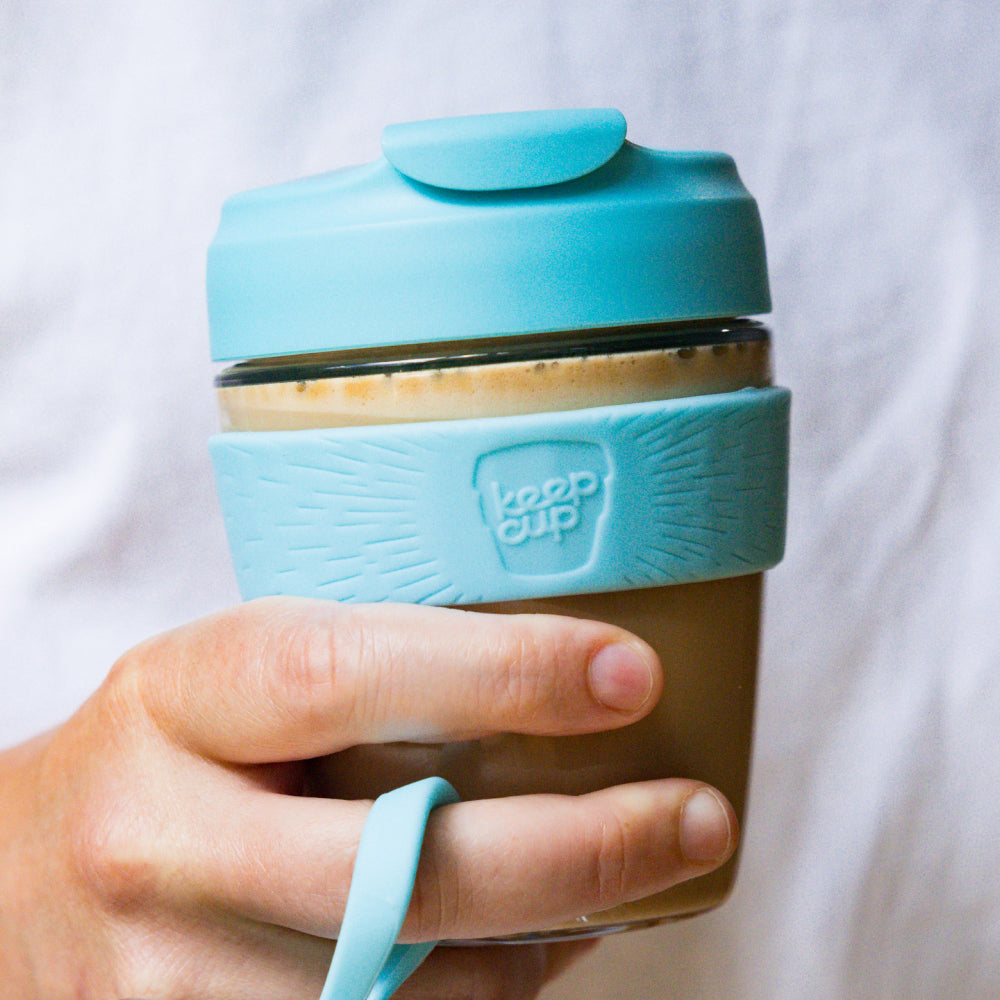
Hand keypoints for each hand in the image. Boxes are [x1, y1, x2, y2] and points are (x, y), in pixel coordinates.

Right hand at [0, 598, 736, 998]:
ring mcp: (165, 981)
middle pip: (399, 868)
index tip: (630, 674)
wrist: (10, 888)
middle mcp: (159, 840)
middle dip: (577, 850)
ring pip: (410, 993)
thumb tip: (564, 709)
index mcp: (180, 698)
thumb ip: (370, 683)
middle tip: (697, 814)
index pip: (346, 670)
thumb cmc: (168, 754)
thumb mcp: (236, 676)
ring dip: (547, 942)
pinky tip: (534, 946)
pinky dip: (489, 999)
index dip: (501, 672)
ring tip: (632, 877)